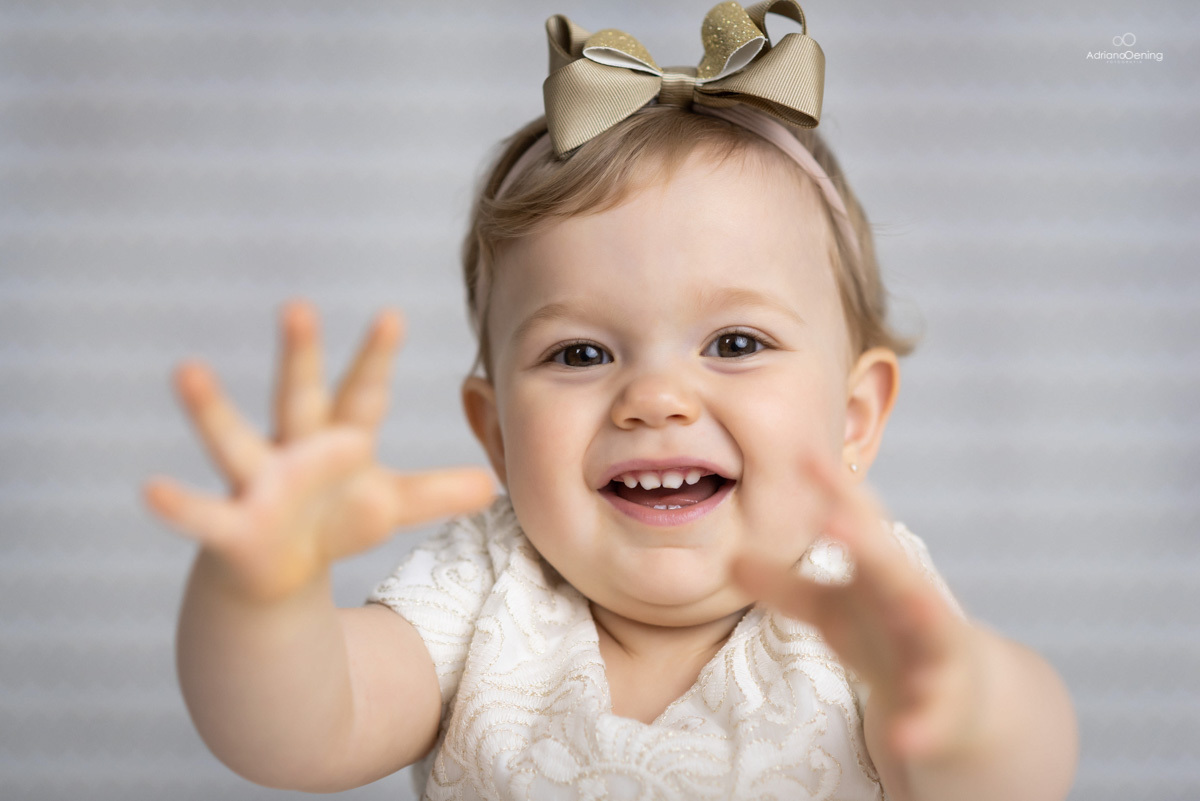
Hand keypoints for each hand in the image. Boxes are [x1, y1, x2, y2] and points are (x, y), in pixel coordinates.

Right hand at [143, 299, 495, 601]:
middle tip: (300, 306)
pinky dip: (179, 505)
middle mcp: (294, 449)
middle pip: (297, 395)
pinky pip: (202, 515)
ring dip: (211, 408)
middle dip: (300, 354)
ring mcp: (258, 483)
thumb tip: (493, 484)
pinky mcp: (232, 526)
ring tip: (186, 369)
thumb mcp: (389, 505)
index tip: (392, 315)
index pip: (362, 391)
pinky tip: (151, 489)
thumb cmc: (333, 520)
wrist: (276, 569)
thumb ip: (435, 492)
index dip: (375, 356)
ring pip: (233, 440)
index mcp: (335, 437)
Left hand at [730, 455, 980, 762]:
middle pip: (890, 564)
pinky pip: (934, 714)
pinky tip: (906, 739)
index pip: (858, 523)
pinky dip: (922, 724)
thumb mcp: (832, 610)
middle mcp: (912, 600)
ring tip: (908, 599)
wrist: (964, 696)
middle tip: (836, 515)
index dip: (832, 491)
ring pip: (931, 626)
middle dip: (867, 539)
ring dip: (920, 610)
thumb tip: (730, 560)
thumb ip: (785, 585)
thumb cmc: (887, 636)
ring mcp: (936, 650)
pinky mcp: (947, 702)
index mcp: (880, 573)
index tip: (804, 456)